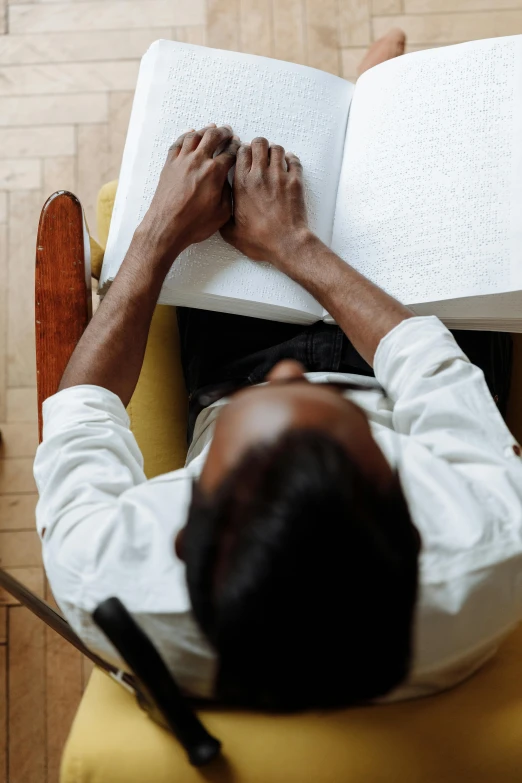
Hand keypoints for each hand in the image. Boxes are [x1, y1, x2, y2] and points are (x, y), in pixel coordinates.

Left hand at [137, 123, 239, 261]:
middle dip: (223, 133)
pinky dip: (186, 136)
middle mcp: (198, 161)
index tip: (238, 146)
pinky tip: (191, 134)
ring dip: (205, 130)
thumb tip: (227, 182)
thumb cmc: (193, 224)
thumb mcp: (222, 213)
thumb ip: (228, 193)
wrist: (167, 227)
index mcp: (214, 172)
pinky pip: (178, 143)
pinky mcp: (169, 164)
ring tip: (211, 129)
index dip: (236, 147)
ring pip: (195, 136)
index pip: (229, 152)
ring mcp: (182, 161)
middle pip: (213, 137)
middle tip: (228, 132)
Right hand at [220, 137, 310, 271]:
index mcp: (242, 184)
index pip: (241, 152)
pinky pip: (294, 160)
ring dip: (273, 152)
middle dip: (257, 146)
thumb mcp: (231, 232)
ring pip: (276, 149)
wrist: (286, 244)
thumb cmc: (261, 240)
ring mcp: (279, 176)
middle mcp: (260, 175)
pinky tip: (287, 164)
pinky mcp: (295, 181)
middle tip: (258, 156)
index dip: (241, 151)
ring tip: (272, 161)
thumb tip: (219, 207)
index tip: (243, 156)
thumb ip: (223, 215)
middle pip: (259, 143)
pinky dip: (290, 159)